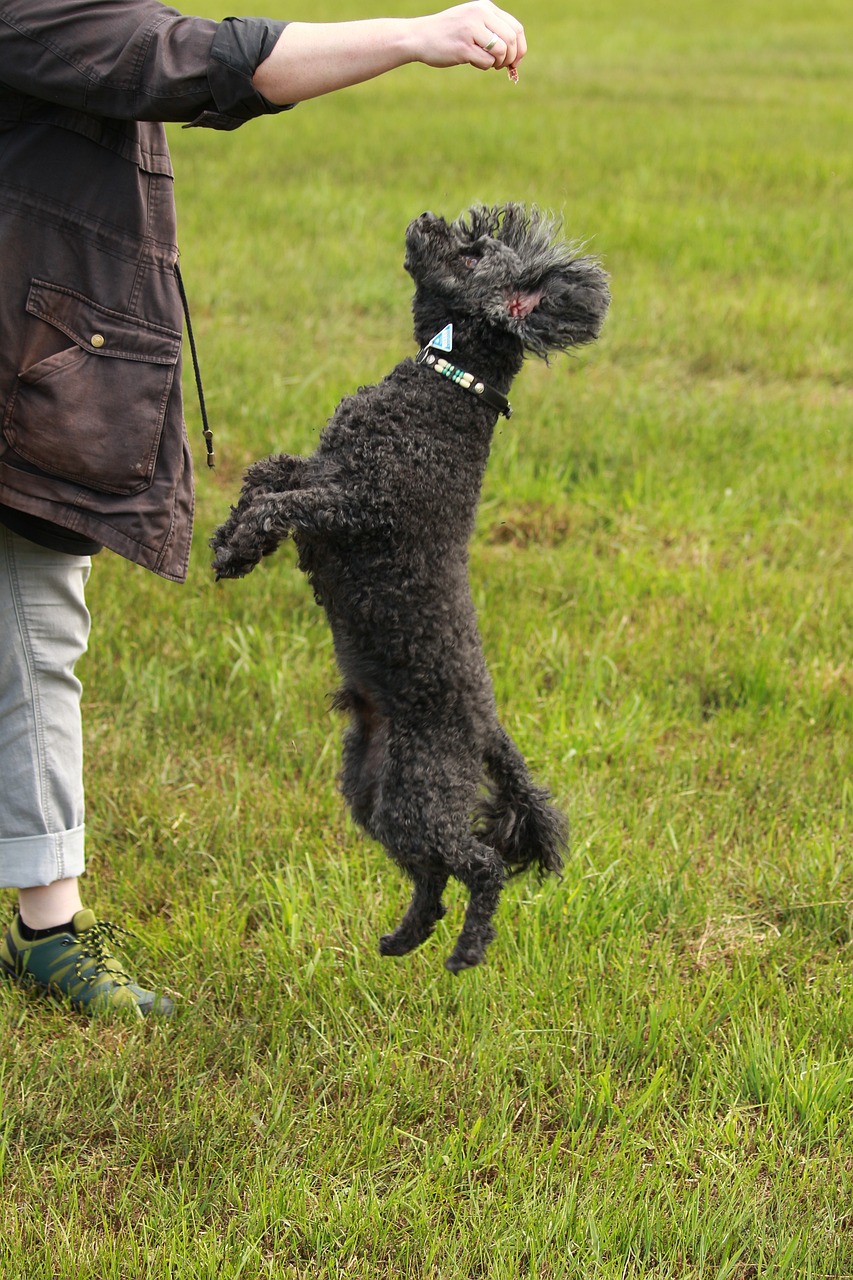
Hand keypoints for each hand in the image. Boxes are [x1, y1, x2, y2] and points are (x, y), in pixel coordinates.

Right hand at [408, 2, 526, 73]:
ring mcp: (471, 30)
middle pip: (512, 40)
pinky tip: (473, 61)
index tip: (514, 60)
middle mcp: (480, 14)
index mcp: (485, 7)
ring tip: (488, 63)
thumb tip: (516, 52)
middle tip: (502, 66)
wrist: (420, 36)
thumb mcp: (473, 22)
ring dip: (498, 63)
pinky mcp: (463, 47)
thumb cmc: (449, 33)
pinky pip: (487, 61)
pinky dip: (484, 66)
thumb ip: (493, 29)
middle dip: (511, 58)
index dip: (520, 48)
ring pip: (501, 51)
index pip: (516, 28)